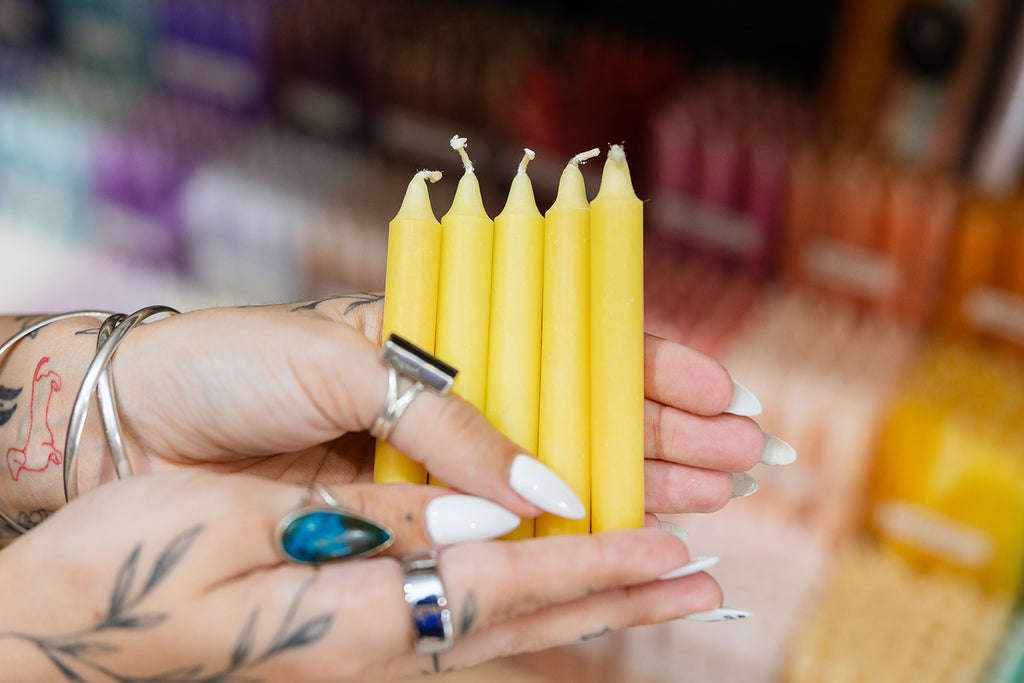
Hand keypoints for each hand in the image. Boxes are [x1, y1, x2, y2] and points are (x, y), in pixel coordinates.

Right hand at [0, 470, 722, 680]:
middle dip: (618, 595)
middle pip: (524, 621)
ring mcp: (361, 652)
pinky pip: (460, 625)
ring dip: (587, 604)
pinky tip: (548, 600)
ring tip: (656, 590)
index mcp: (356, 617)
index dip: (595, 563)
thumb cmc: (126, 566)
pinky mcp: (345, 639)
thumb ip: (379, 521)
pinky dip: (525, 608)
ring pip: (503, 629)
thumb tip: (494, 516)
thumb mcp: (246, 522)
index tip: (673, 549)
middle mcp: (374, 648)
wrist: (51, 632)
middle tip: (701, 579)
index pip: (507, 587)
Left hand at [1, 294, 792, 523]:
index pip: (565, 350)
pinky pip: (501, 532)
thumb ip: (447, 422)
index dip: (645, 370)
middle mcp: (450, 407)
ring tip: (717, 501)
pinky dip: (562, 540)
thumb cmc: (231, 368)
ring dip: (640, 488)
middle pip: (581, 419)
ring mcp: (436, 469)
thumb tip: (545, 486)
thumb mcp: (340, 365)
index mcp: (439, 344)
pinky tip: (622, 543)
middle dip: (667, 438)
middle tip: (747, 461)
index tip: (718, 392)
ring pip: (559, 480)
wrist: (136, 426)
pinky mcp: (407, 523)